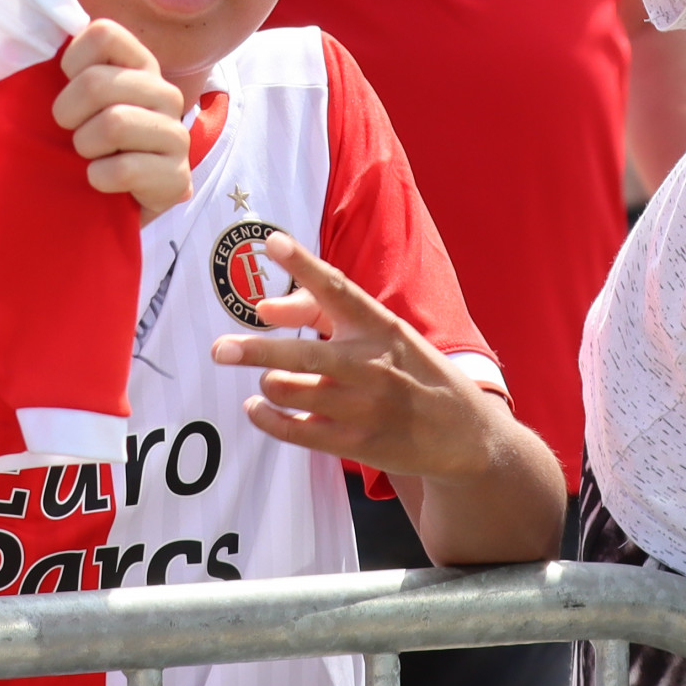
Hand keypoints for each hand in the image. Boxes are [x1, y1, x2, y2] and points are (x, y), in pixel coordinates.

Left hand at [51, 17, 191, 219]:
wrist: (115, 205)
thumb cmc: (91, 144)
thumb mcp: (79, 100)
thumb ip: (71, 67)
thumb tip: (51, 32)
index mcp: (142, 65)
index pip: (104, 33)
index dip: (72, 61)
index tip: (67, 86)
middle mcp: (166, 93)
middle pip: (97, 83)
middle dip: (68, 113)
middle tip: (71, 131)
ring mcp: (177, 135)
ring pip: (113, 124)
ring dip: (85, 147)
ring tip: (90, 157)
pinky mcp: (178, 177)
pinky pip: (123, 170)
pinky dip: (99, 179)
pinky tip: (103, 182)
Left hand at [209, 235, 503, 480]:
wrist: (465, 435)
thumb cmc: (414, 374)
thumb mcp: (386, 337)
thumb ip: (325, 316)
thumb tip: (263, 308)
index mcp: (380, 327)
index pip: (338, 288)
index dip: (303, 264)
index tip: (273, 241)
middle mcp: (371, 364)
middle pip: (301, 353)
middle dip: (254, 350)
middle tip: (219, 349)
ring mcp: (364, 407)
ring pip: (290, 391)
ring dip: (267, 384)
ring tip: (266, 381)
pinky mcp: (357, 443)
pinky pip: (295, 430)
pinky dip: (268, 418)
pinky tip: (258, 409)